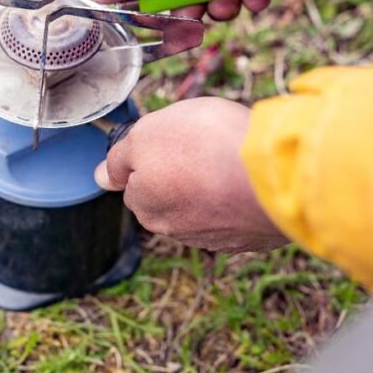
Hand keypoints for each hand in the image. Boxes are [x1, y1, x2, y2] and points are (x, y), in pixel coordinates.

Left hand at [94, 98, 288, 252]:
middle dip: (182, 175)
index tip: (175, 140)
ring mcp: (216, 237)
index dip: (154, 154)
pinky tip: (251, 179)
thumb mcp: (147, 133)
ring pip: (204, 207)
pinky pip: (238, 214)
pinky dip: (240, 198)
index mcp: (146, 204)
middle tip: (204, 147)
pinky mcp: (251, 238)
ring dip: (212, 188)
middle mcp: (176, 229)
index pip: (136, 181)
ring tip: (231, 160)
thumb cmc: (206, 144)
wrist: (273, 171)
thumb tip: (99, 176)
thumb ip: (119, 158)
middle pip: (169, 197)